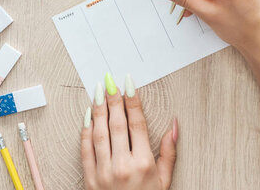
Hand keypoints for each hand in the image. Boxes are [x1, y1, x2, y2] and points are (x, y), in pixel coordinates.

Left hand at [81, 73, 177, 189]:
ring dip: (97, 109)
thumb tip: (174, 125)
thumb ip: (169, 152)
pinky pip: (85, 149)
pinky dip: (85, 130)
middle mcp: (123, 166)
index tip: (129, 84)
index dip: (133, 100)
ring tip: (98, 91)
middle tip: (110, 80)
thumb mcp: (164, 181)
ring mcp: (104, 172)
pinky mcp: (89, 178)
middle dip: (113, 99)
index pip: (137, 123)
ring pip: (99, 132)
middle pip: (117, 123)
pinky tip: (87, 115)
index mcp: (144, 163)